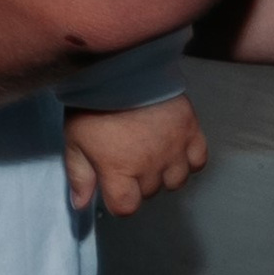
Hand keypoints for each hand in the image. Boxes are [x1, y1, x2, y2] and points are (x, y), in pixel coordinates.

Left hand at [63, 96, 207, 214]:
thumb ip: (79, 176)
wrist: (120, 67)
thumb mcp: (75, 140)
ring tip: (150, 152)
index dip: (118, 199)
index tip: (113, 185)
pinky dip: (188, 159)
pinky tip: (173, 148)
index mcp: (119, 171)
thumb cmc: (93, 103)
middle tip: (127, 156)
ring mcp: (174, 149)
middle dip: (137, 181)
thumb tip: (81, 204)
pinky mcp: (190, 131)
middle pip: (149, 191)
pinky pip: (198, 160)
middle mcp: (150, 166)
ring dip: (163, 172)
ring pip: (176, 180)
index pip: (126, 207)